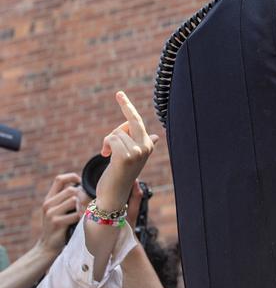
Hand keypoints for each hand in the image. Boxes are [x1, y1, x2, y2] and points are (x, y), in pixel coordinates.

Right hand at [35, 173, 83, 255]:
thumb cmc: (59, 227)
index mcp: (48, 199)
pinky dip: (82, 217)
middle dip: (83, 195)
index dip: (72, 177)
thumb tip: (85, 188)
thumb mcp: (58, 211)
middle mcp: (48, 204)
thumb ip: (66, 199)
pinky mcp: (57, 223)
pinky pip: (76, 214)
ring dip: (83, 206)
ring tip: (84, 214)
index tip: (81, 182)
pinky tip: (82, 222)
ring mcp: (51, 213)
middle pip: (71, 190)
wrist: (47, 246)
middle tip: (87, 204)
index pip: (59, 179)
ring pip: (74, 200)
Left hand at [94, 92, 158, 213]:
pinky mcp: (126, 156)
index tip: (120, 94)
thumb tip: (157, 137)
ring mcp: (137, 151)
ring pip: (116, 133)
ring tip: (107, 155)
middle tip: (119, 93)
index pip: (138, 122)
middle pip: (133, 120)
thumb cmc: (120, 175)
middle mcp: (146, 147)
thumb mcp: (132, 156)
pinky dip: (105, 146)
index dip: (128, 107)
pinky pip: (111, 139)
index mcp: (149, 145)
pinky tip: (106, 156)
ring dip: (108, 142)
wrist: (114, 194)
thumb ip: (143, 144)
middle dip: (126, 105)